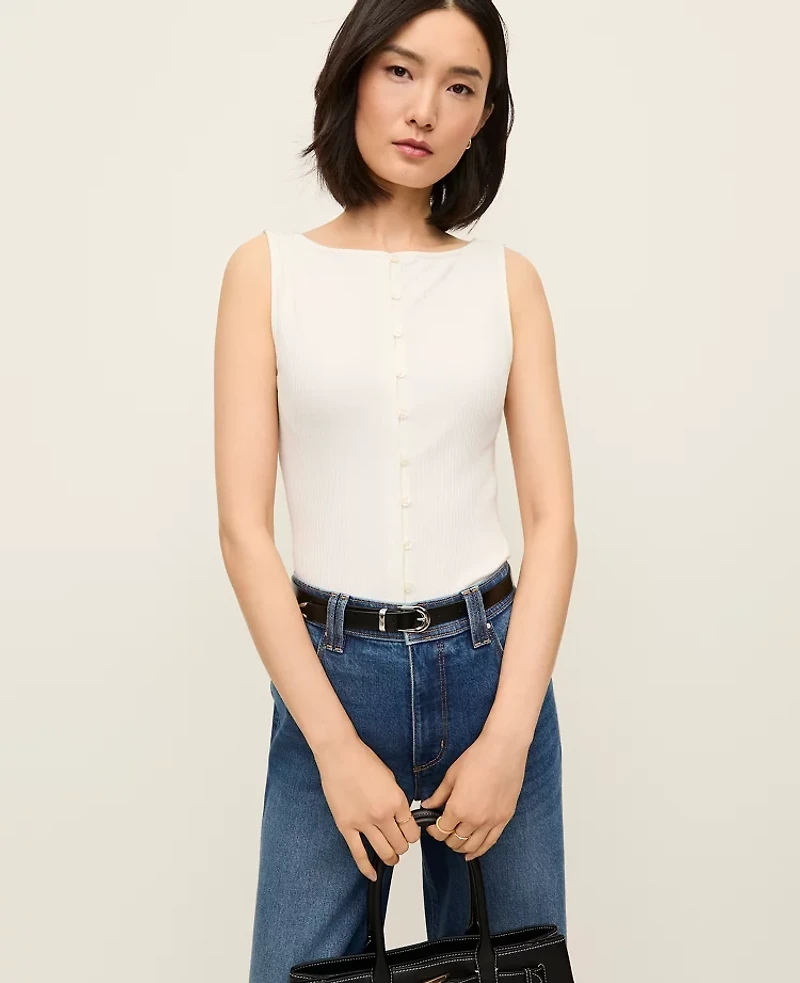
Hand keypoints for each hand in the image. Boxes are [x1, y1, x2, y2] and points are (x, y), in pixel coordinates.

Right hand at [313, 735, 421, 880]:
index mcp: (397, 801)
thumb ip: (397, 799)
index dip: (413, 835)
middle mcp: (383, 815)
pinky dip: (367, 868)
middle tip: (400, 845)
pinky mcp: (346, 827)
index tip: (410, 835)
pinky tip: (372, 874)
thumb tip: (401, 815)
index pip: (412, 831)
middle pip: (401, 845)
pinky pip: (359, 854)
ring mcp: (364, 823)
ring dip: (391, 858)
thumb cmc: (363, 760)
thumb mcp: (390, 778)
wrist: (339, 755)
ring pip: (384, 853)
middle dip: (402, 847)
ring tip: (391, 858)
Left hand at [421, 730, 528, 859]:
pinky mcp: (504, 819)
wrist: (504, 750)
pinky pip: (490, 843)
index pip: (441, 830)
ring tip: (455, 839)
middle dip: (446, 838)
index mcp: (458, 808)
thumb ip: (439, 795)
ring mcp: (491, 821)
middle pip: (455, 841)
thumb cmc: (479, 757)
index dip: (433, 830)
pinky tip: (472, 852)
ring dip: (461, 846)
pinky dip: (479, 851)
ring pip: (472, 846)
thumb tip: (427, 805)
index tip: (431, 824)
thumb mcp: (452, 775)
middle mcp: (475, 819)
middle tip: (443, 829)